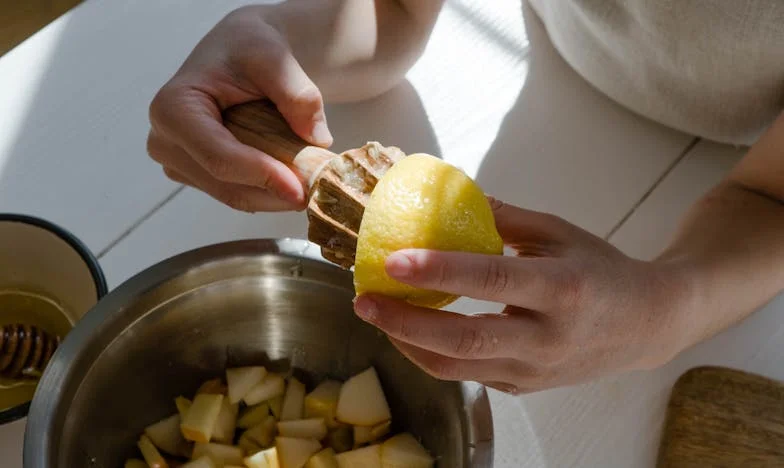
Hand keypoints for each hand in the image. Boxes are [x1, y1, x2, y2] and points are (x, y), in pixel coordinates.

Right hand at [146, 7, 332, 211]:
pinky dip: (269, 193)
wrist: (240, 53)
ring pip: (234, 197)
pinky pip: (237, 194)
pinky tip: (294, 180)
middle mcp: (165, 141)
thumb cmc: (250, 49)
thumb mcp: (275, 58)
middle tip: (318, 192)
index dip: (262, 177)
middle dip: (274, 194)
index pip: (219, 157)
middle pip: (226, 185)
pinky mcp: (196, 176)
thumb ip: (297, 94)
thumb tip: (317, 138)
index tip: (301, 189)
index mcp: (173, 108)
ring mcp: (178, 163)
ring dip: (274, 197)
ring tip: (311, 184)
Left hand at [353, 198, 689, 393]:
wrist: (647, 324)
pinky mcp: (525, 387)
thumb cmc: (602, 271)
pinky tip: (410, 332)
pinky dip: (432, 356)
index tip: (393, 260)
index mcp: (562, 289)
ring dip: (409, 344)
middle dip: (405, 323)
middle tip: (365, 301)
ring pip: (458, 368)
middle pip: (464, 339)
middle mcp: (548, 337)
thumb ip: (505, 219)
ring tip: (378, 316)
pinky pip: (469, 376)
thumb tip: (449, 197)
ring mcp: (536, 370)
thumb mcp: (561, 233)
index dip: (439, 272)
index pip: (491, 281)